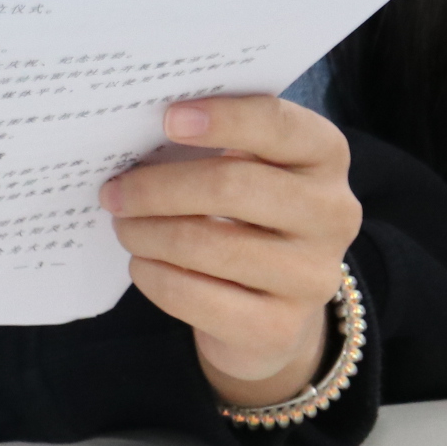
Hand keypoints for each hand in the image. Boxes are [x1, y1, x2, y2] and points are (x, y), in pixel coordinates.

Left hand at [101, 95, 358, 409]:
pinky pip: (198, 297)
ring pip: (209, 244)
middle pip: (232, 186)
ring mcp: (312, 274)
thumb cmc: (248, 211)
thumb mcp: (249, 164)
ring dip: (148, 233)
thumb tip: (137, 130)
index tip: (168, 118)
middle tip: (114, 191)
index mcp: (325, 155)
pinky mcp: (280, 327)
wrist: (274, 301)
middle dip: (158, 188)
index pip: (278, 125)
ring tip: (123, 225)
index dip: (223, 119)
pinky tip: (142, 264)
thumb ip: (212, 141)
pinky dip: (156, 277)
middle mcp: (332, 213)